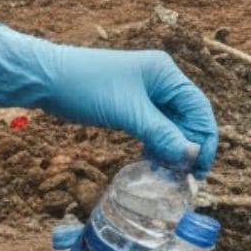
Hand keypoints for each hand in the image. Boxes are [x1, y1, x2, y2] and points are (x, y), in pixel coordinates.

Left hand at [0, 23, 217, 175]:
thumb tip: (191, 157)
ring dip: (173, 148)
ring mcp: (146, 92)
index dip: (204, 138)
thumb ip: (162, 134)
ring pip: (171, 125)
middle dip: (189, 146)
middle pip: (188, 117)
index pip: (199, 108)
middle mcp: (161, 80)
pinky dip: (156, 144)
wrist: (45, 78)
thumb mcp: (128, 113)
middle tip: (187, 176)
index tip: (201, 168)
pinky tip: (153, 162)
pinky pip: (154, 127)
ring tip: (170, 174)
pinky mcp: (131, 104)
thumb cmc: (86, 87)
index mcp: (166, 74)